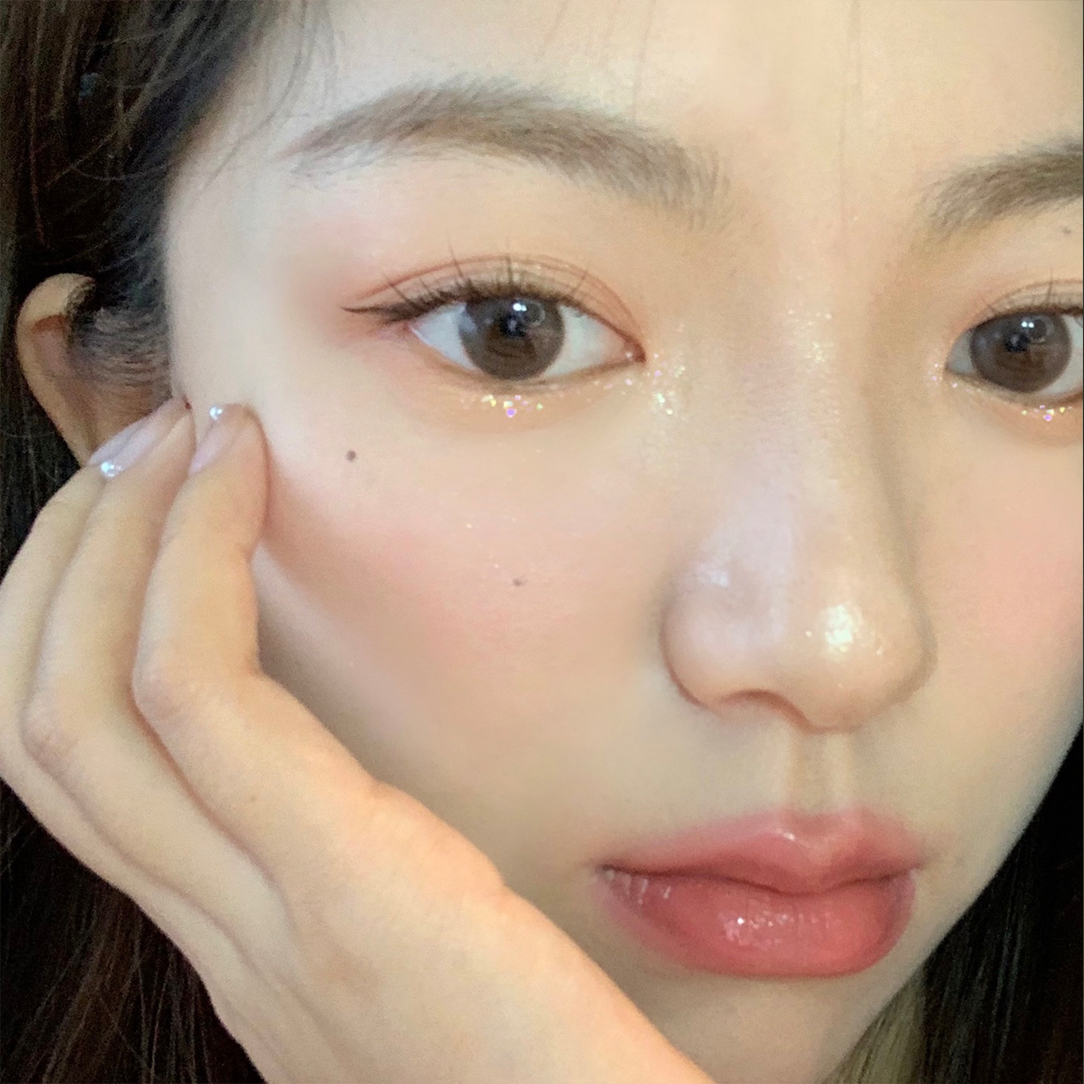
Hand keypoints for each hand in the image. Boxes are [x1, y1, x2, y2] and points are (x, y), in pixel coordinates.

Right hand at [0, 398, 713, 1083]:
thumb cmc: (550, 1051)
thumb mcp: (424, 946)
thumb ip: (362, 873)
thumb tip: (348, 770)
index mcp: (240, 937)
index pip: (79, 766)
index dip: (75, 617)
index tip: (152, 504)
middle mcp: (218, 929)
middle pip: (42, 719)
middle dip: (68, 558)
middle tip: (147, 443)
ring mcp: (260, 916)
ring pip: (85, 699)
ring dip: (118, 538)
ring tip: (185, 434)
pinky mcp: (340, 880)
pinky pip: (203, 695)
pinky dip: (198, 564)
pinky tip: (246, 479)